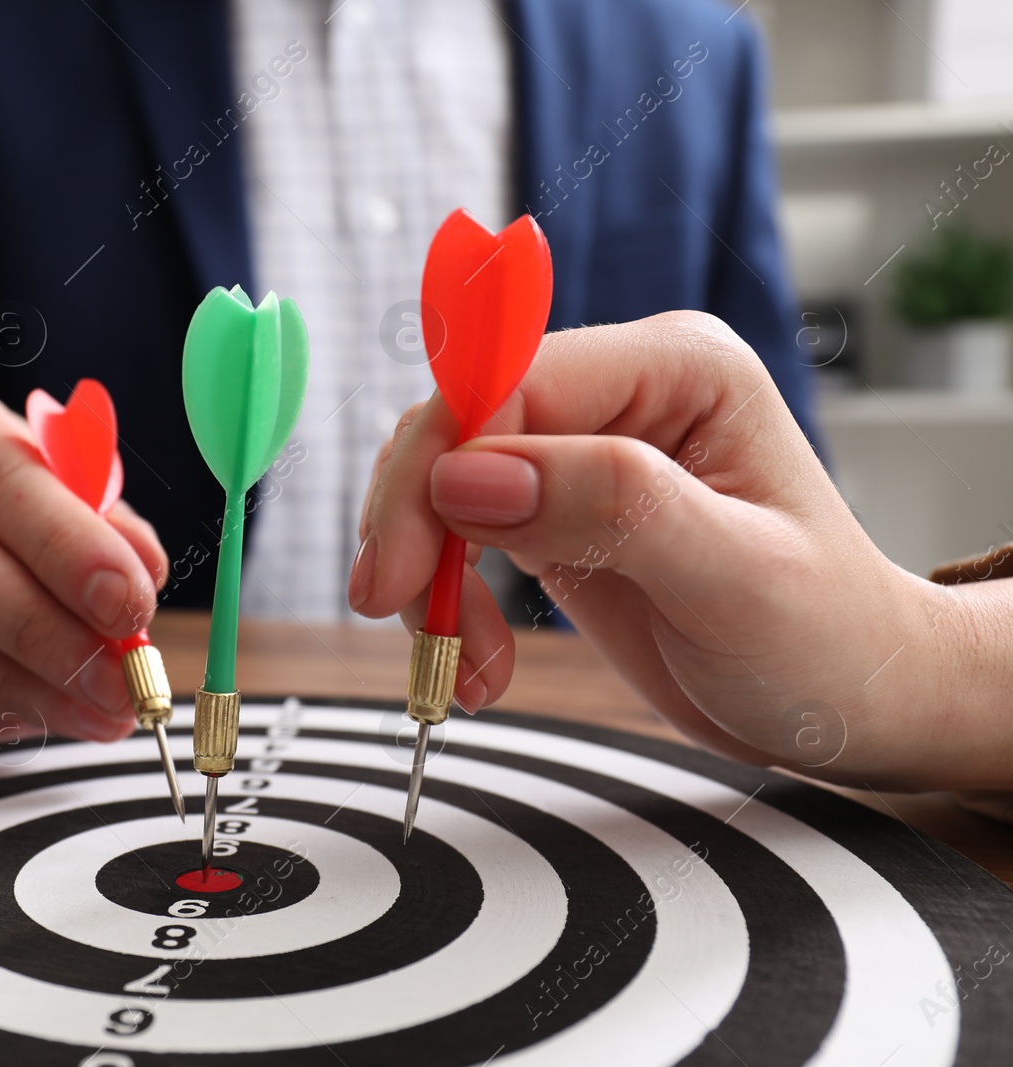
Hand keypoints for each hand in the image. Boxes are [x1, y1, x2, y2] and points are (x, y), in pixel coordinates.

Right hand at [0, 374, 167, 741]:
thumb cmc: (6, 492)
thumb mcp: (62, 479)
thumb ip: (103, 520)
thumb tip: (141, 570)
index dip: (68, 547)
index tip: (131, 604)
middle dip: (45, 634)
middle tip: (119, 683)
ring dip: (12, 686)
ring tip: (93, 713)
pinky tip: (30, 718)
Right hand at [352, 311, 971, 788]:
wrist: (848, 703)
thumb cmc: (827, 639)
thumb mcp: (736, 578)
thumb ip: (611, 507)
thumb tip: (467, 476)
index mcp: (678, 368)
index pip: (510, 382)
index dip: (438, 467)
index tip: (400, 570)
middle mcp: (621, 392)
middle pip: (459, 428)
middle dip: (417, 527)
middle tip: (405, 620)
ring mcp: (581, 449)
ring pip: (441, 483)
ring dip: (428, 576)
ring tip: (464, 666)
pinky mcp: (553, 508)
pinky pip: (456, 533)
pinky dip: (445, 600)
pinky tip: (478, 662)